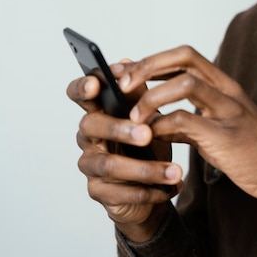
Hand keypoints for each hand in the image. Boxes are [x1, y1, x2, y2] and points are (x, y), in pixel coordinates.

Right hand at [66, 70, 183, 240]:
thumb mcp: (149, 116)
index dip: (83, 87)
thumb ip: (139, 94)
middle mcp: (88, 137)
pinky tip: (169, 190)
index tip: (97, 84)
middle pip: (93, 127)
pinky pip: (120, 194)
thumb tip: (127, 62)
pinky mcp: (98, 192)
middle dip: (121, 129)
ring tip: (175, 171)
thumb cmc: (148, 146)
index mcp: (99, 112)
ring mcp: (90, 166)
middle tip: (147, 134)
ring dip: (145, 168)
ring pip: (110, 165)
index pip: (81, 94)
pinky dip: (148, 191)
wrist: (152, 188)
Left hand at [117, 46, 256, 224]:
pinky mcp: (225, 136)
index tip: (129, 73)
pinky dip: (161, 125)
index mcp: (225, 86)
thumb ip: (188, 118)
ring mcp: (229, 111)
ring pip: (184, 83)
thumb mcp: (216, 128)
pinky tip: (151, 136)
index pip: (186, 55)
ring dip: (151, 97)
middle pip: (184, 58)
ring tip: (132, 117)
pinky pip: (186, 120)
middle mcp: (227, 91)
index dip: (154, 60)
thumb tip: (152, 119)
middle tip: (123, 85)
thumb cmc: (251, 151)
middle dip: (148, 66)